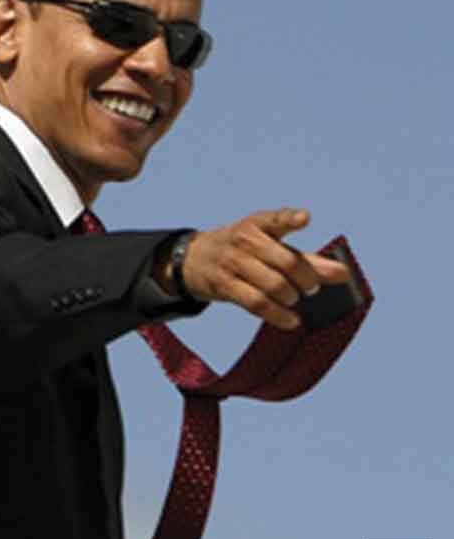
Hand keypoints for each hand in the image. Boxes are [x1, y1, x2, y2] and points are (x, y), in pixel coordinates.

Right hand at [168, 208, 350, 330]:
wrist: (194, 259)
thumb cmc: (244, 252)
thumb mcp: (269, 246)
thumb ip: (307, 259)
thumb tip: (344, 274)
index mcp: (257, 224)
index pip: (275, 219)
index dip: (290, 218)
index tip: (305, 218)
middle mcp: (243, 240)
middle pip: (286, 261)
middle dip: (306, 279)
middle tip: (311, 288)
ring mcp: (232, 262)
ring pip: (273, 285)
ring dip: (292, 298)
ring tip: (294, 300)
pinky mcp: (224, 285)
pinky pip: (257, 304)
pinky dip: (279, 316)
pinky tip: (291, 320)